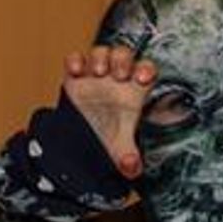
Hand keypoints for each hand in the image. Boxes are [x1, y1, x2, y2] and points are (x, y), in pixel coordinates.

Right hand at [62, 46, 156, 177]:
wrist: (80, 136)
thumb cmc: (106, 134)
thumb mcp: (117, 147)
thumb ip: (127, 156)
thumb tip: (132, 169)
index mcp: (134, 91)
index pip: (147, 70)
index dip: (147, 69)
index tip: (143, 78)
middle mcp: (117, 78)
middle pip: (124, 55)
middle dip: (122, 59)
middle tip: (118, 74)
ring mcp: (96, 75)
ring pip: (102, 52)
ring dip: (100, 58)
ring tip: (97, 73)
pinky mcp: (76, 76)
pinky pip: (76, 58)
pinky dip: (75, 60)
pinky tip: (75, 71)